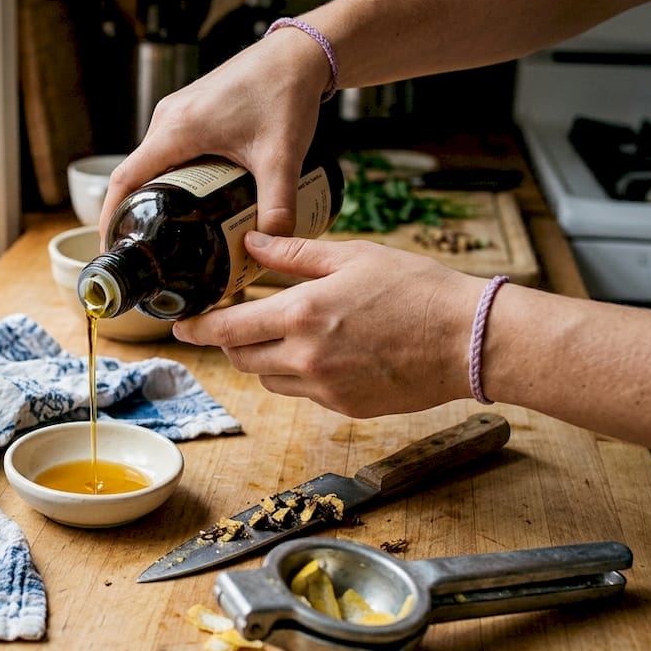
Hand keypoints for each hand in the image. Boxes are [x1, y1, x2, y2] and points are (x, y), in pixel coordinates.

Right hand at [99, 33, 331, 238]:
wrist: (299, 54)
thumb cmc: (285, 93)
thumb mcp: (283, 158)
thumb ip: (278, 206)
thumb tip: (269, 245)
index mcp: (177, 129)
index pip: (126, 179)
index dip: (113, 215)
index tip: (112, 246)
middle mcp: (168, 118)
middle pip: (137, 174)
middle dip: (138, 212)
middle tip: (150, 249)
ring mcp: (177, 112)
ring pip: (154, 162)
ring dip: (158, 193)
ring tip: (172, 229)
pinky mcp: (191, 110)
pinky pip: (168, 148)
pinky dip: (173, 175)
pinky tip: (194, 196)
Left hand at [171, 232, 486, 416]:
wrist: (470, 339)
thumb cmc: (417, 290)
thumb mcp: (352, 256)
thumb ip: (293, 255)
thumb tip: (251, 243)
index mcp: (302, 315)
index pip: (228, 329)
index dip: (198, 328)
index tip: (181, 324)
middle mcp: (306, 358)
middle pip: (242, 359)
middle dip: (231, 342)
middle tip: (233, 323)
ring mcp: (325, 388)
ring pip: (270, 379)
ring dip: (264, 358)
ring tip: (284, 333)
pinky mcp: (346, 407)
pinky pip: (304, 392)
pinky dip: (300, 373)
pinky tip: (324, 350)